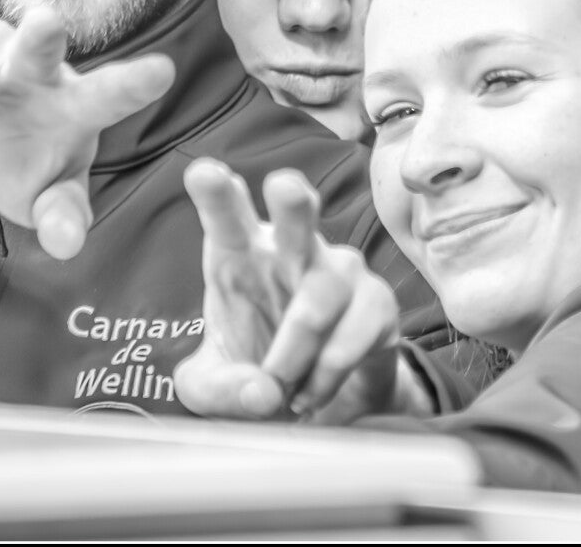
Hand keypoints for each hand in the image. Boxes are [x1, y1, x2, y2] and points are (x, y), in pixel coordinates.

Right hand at [0, 7, 175, 259]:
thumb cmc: (25, 158)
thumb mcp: (46, 194)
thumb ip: (62, 215)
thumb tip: (69, 244)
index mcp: (75, 103)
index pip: (110, 94)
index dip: (134, 84)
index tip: (164, 71)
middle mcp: (35, 66)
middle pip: (40, 47)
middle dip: (42, 36)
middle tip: (46, 22)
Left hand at [174, 159, 411, 424]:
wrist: (316, 406)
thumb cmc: (255, 376)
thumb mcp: (214, 392)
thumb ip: (221, 392)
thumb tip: (263, 393)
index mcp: (239, 254)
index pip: (225, 216)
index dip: (216, 194)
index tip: (203, 173)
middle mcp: (291, 251)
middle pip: (295, 211)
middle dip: (292, 198)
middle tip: (284, 187)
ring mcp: (339, 271)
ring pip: (323, 293)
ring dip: (297, 349)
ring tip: (280, 391)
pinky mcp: (377, 302)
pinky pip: (356, 332)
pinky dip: (328, 372)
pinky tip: (310, 394)